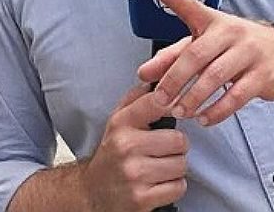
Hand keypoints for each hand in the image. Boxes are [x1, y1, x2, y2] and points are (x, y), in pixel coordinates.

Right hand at [80, 82, 188, 210]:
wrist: (93, 192)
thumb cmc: (112, 154)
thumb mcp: (118, 121)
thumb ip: (138, 97)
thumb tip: (160, 75)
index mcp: (122, 124)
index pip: (158, 102)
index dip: (175, 103)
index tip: (179, 109)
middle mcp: (126, 147)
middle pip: (179, 141)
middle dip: (176, 148)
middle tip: (162, 151)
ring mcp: (134, 174)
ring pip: (181, 165)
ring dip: (175, 169)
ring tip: (158, 168)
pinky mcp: (141, 198)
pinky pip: (178, 187)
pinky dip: (172, 188)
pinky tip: (157, 184)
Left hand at [138, 0, 273, 126]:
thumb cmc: (237, 49)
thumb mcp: (207, 45)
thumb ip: (174, 57)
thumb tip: (143, 73)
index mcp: (215, 22)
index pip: (195, 9)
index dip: (179, 1)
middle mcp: (232, 32)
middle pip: (197, 54)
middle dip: (175, 79)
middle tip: (160, 99)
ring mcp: (249, 52)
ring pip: (216, 76)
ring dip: (194, 98)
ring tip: (180, 112)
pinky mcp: (263, 74)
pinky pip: (237, 95)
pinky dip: (218, 110)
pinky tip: (205, 119)